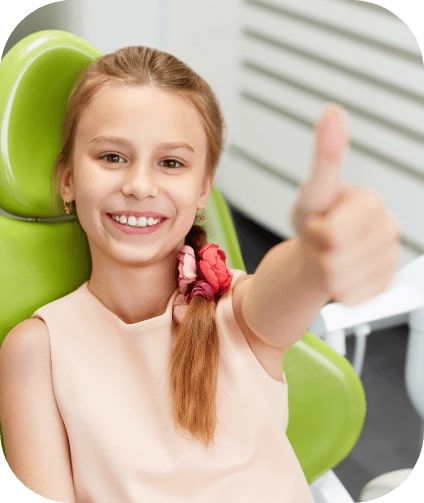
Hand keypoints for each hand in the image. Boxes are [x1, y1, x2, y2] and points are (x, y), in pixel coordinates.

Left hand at [291, 104, 398, 305]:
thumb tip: (332, 110)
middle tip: (321, 240)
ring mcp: (388, 259)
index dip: (316, 232)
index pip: (335, 233)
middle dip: (318, 252)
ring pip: (340, 281)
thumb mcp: (314, 191)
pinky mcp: (384, 285)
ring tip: (329, 255)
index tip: (320, 221)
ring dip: (325, 272)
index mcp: (372, 204)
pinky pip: (350, 296)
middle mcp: (387, 230)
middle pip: (336, 258)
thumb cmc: (315, 220)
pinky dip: (336, 289)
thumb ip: (326, 155)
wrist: (317, 252)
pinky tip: (340, 273)